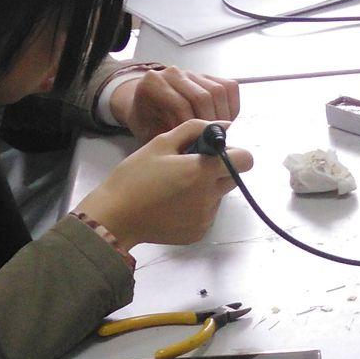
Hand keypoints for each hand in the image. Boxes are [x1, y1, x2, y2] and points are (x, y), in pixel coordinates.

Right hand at [79, 116, 250, 249]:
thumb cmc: (135, 177)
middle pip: (232, 178)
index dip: (234, 153)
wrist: (115, 217)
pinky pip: (206, 214)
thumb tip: (225, 125)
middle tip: (190, 167)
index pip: (244, 160)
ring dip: (205, 188)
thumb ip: (196, 129)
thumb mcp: (161, 143)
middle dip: (218, 169)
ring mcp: (205, 218)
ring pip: (218, 196)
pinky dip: (196, 207)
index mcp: (202, 171)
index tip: (214, 152)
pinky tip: (172, 204)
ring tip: (174, 187)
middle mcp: (209, 197)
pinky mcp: (198, 233)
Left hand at [108, 65, 240, 138]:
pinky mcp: (207, 76)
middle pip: (203, 97)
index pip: (181, 105)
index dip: (193, 128)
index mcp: (153, 84)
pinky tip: (224, 122)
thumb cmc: (147, 124)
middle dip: (211, 124)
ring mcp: (191, 73)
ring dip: (223, 116)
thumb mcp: (150, 134)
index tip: (199, 146)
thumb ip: (171, 137)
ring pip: (218, 91)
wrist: (145, 107)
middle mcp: (173, 73)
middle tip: (214, 144)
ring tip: (220, 136)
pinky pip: (229, 87)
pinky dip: (232, 106)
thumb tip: (197, 149)